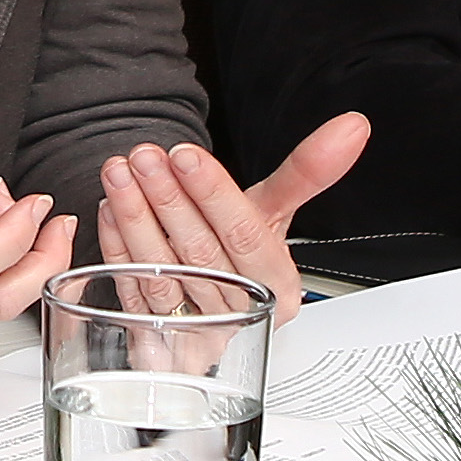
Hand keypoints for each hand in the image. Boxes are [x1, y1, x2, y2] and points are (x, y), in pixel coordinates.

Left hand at [91, 116, 366, 323]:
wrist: (213, 293)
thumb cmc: (244, 250)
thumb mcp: (276, 210)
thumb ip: (307, 171)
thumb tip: (352, 126)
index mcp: (276, 287)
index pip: (246, 237)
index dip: (215, 195)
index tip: (186, 156)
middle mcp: (236, 310)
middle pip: (199, 254)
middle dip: (168, 198)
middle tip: (144, 156)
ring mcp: (193, 328)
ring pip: (162, 271)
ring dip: (135, 218)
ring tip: (119, 173)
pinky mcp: (154, 334)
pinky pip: (130, 289)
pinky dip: (116, 246)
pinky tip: (108, 210)